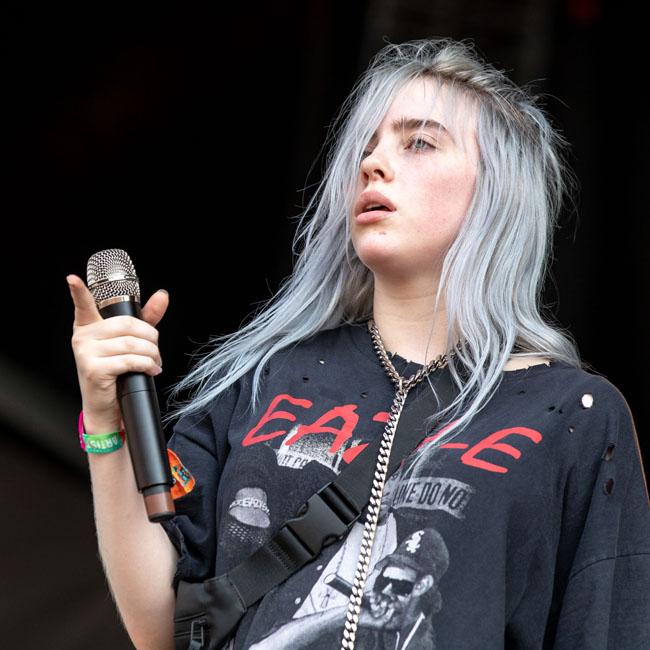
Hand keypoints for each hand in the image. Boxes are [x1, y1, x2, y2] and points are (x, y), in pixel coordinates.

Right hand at [67, 274, 169, 426]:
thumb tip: (162, 296)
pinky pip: (130, 360)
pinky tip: (151, 370)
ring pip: (131, 344)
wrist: (108, 409)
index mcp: (88, 328)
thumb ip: (146, 319)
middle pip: (127, 324)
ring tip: (155, 362)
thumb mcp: (131, 343)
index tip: (73, 279)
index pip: (83, 306)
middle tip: (155, 350)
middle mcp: (83, 338)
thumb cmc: (117, 373)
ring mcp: (86, 353)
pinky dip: (147, 364)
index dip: (78, 292)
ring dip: (152, 354)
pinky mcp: (94, 369)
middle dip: (150, 337)